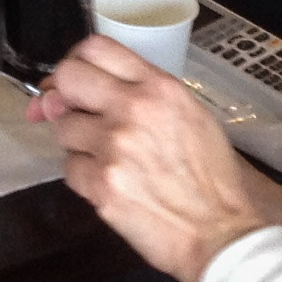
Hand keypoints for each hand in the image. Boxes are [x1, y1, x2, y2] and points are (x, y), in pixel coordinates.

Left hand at [33, 36, 281, 281]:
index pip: (96, 47)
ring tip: (109, 159)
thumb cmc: (210, 178)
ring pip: (63, 127)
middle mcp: (132, 109)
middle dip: (63, 95)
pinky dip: (84, 177)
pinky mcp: (100, 184)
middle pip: (67, 77)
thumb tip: (84, 89)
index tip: (74, 79)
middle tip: (75, 114)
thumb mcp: (190, 116)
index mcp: (158, 88)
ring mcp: (113, 147)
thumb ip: (142, 94)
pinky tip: (111, 185)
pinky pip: (69, 168)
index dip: (77, 61)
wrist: (219, 233)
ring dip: (77, 141)